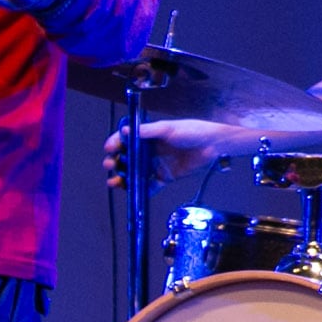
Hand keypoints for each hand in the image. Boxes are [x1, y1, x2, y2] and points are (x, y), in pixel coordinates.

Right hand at [101, 119, 243, 188]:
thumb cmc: (192, 131)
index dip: (116, 144)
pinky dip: (141, 190)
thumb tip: (126, 131)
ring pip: (136, 174)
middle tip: (110, 165)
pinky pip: (150, 186)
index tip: (108, 149)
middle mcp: (150, 151)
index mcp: (149, 137)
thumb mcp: (167, 129)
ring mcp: (157, 165)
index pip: (127, 140)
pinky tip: (133, 192)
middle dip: (116, 162)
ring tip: (114, 182)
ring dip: (124, 178)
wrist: (213, 144)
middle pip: (128, 159)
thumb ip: (147, 131)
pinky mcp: (165, 177)